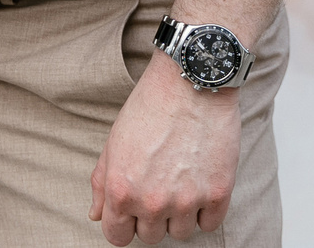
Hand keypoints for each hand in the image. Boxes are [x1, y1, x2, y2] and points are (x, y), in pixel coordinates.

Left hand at [89, 52, 238, 244]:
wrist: (191, 80)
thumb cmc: (151, 105)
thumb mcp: (114, 141)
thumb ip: (102, 183)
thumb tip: (96, 214)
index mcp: (121, 190)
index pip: (117, 236)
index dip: (123, 224)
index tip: (132, 212)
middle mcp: (152, 202)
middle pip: (150, 236)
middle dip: (151, 216)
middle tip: (159, 185)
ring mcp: (186, 200)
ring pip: (180, 233)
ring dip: (179, 214)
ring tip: (181, 181)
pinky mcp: (218, 193)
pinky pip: (209, 224)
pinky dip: (206, 211)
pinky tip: (200, 185)